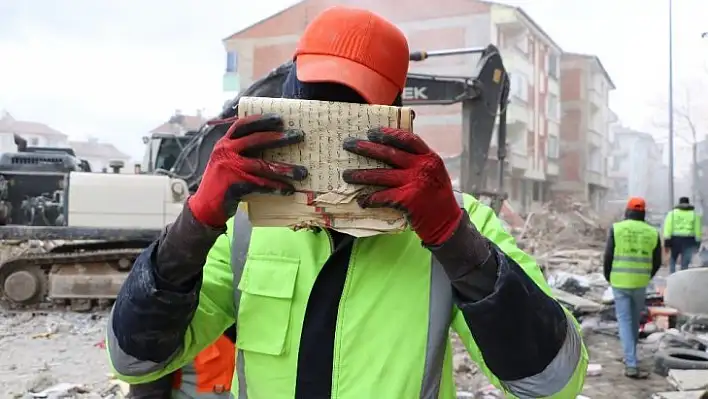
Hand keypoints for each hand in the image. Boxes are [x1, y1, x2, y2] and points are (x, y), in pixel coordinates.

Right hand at [189, 114, 306, 226]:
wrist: (204, 207)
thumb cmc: (222, 183)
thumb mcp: (227, 162)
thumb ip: (242, 152)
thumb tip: (274, 145)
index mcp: (225, 143)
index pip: (243, 125)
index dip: (262, 120)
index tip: (280, 118)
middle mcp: (226, 152)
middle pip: (256, 140)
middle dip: (280, 137)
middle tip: (299, 135)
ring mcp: (229, 168)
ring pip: (263, 166)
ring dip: (285, 169)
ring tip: (303, 172)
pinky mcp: (234, 185)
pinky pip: (261, 185)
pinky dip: (277, 187)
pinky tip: (289, 190)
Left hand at [341, 127, 462, 244]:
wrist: (448, 223)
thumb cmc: (437, 197)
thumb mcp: (434, 173)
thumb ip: (417, 162)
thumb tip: (390, 152)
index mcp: (429, 157)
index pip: (407, 139)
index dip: (388, 134)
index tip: (372, 131)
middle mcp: (422, 167)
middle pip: (389, 154)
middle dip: (366, 148)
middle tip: (349, 145)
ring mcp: (414, 183)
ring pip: (381, 175)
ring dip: (361, 175)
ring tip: (346, 175)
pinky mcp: (407, 200)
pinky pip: (382, 196)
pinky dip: (370, 199)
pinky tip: (362, 200)